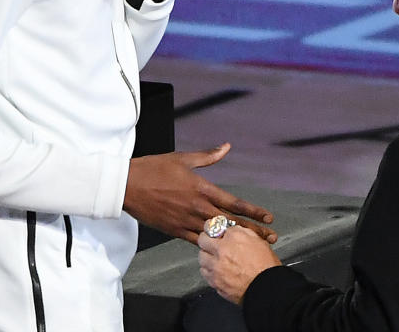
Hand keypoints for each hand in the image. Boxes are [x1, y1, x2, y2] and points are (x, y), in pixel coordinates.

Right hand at [123, 143, 275, 243]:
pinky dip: (211, 246)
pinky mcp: (175, 231)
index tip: (268, 217)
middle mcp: (197, 208)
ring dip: (235, 241)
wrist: (127, 186)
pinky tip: (223, 251)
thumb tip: (226, 147)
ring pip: (217, 235)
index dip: (253, 211)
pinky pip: (198, 241)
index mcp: (202, 189)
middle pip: (231, 222)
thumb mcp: (183, 159)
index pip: (234, 203)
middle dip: (253, 231)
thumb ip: (208, 156)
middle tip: (271, 238)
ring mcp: (186, 221)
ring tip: (253, 249)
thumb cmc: (154, 168)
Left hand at [198, 225, 281, 303]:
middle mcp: (222, 249)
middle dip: (206, 239)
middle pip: (203, 239)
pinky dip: (209, 270)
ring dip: (206, 255)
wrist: (266, 289)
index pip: (216, 225)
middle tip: (211, 242)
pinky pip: (205, 272)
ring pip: (201, 256)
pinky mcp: (214, 281)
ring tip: (214, 258)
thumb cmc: (266, 268)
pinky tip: (216, 270)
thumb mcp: (260, 242)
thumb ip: (245, 234)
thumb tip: (236, 231)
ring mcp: (216, 266)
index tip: (215, 229)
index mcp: (235, 237)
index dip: (216, 227)